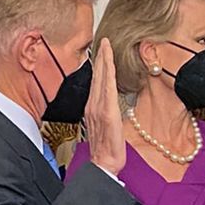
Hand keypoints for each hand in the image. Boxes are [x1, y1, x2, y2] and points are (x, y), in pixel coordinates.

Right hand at [84, 38, 124, 175]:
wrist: (103, 164)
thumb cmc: (105, 149)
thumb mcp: (105, 126)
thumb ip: (106, 112)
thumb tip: (111, 104)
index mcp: (93, 107)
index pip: (96, 81)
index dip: (99, 64)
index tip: (102, 49)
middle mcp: (93, 105)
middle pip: (97, 76)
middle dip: (100, 57)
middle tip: (103, 39)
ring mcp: (99, 108)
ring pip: (101, 79)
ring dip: (103, 60)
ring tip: (105, 45)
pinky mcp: (107, 113)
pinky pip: (107, 88)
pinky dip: (107, 73)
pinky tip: (109, 63)